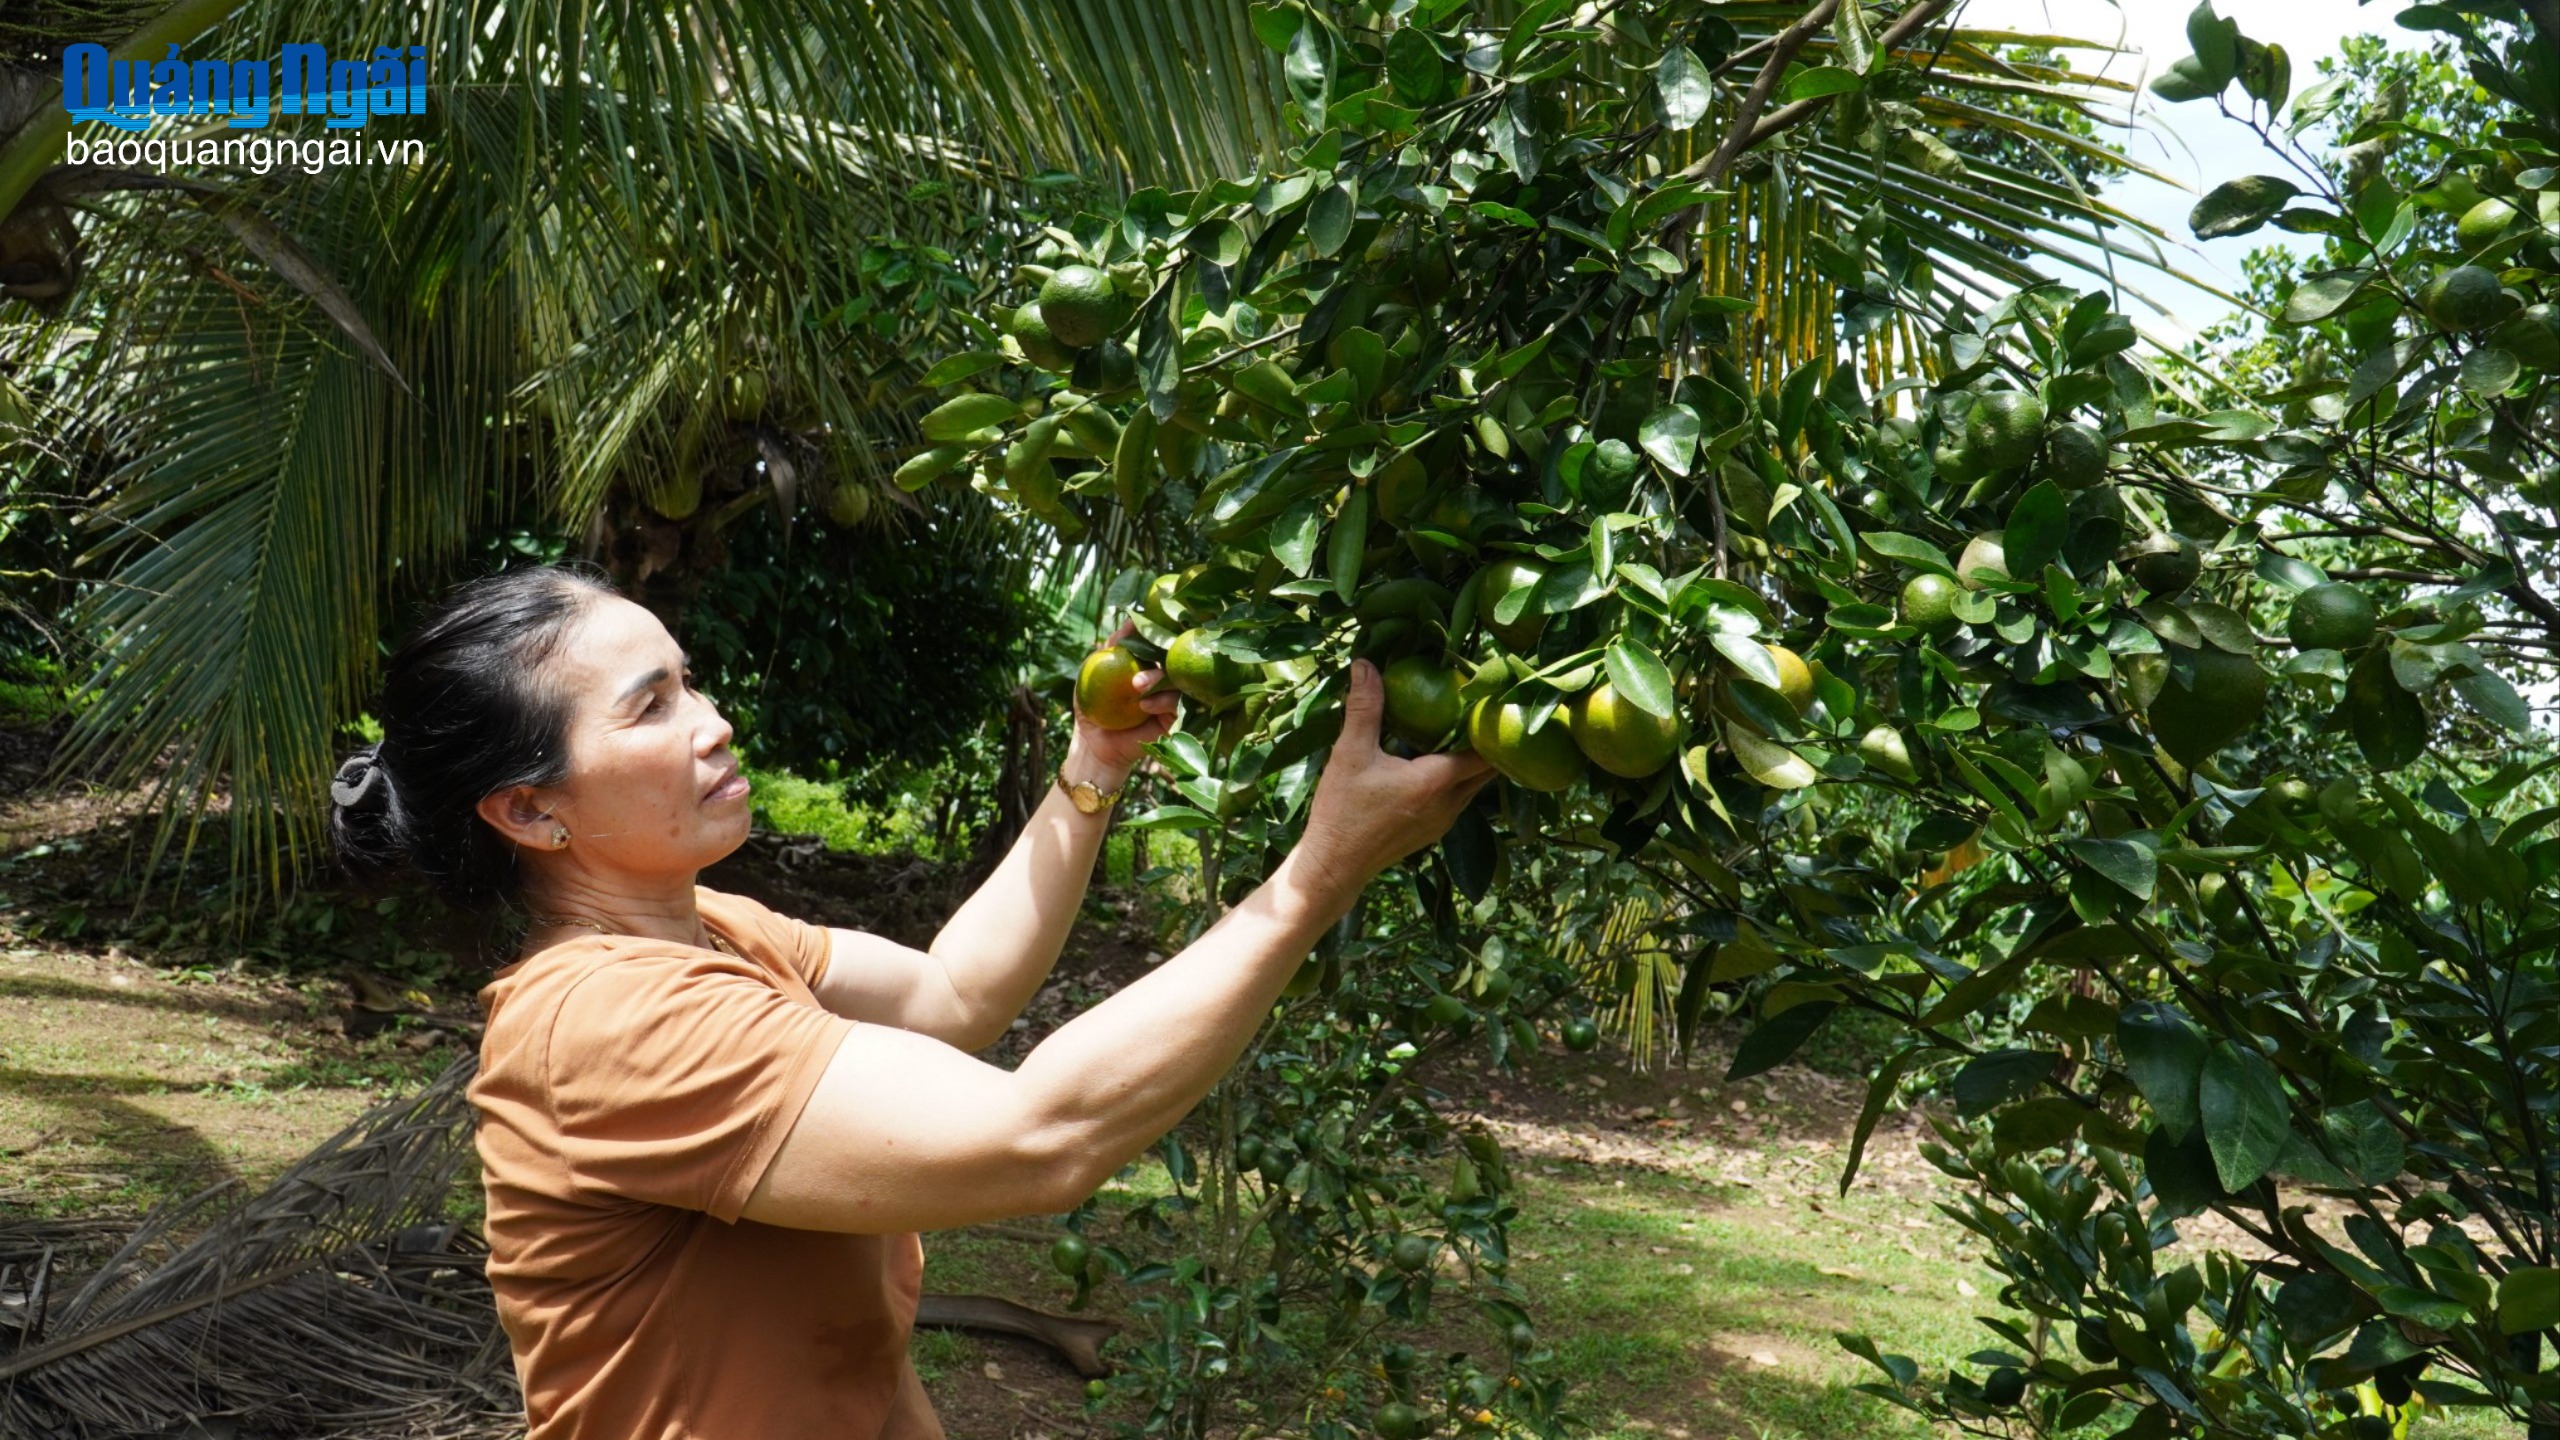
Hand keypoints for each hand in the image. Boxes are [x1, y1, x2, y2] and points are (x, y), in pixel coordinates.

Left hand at [1067, 618, 1179, 781]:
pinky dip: (1162, 702)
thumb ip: (1112, 645)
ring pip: (1179, 680)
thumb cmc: (1093, 705)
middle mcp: (1164, 679)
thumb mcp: (1095, 670)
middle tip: (1138, 658)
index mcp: (1148, 665)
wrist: (1094, 744)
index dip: (1159, 632)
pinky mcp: (1175, 718)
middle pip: (1174, 657)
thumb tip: (1131, 619)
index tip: (1147, 626)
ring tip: (1136, 687)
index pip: (1160, 643)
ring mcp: (1171, 698)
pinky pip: (1178, 705)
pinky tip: (1143, 705)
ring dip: (1159, 679)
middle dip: (1160, 653)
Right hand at [1298, 658, 1495, 893]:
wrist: (1333, 866)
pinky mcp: (1432, 833)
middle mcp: (1449, 804)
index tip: (1489, 702)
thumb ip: (1365, 708)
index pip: (1486, 752)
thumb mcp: (1350, 753)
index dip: (1491, 727)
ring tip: (1461, 733)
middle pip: (1488, 770)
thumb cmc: (1342, 810)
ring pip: (1474, 787)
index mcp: (1436, 781)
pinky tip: (1437, 764)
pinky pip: (1459, 801)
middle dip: (1487, 744)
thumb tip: (1366, 663)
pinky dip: (1458, 781)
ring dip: (1472, 763)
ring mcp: (1443, 822)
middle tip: (1477, 713)